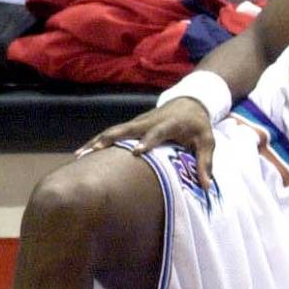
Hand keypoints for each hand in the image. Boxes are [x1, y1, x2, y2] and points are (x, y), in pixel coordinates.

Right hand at [76, 97, 218, 186]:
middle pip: (127, 129)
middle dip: (110, 139)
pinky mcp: (132, 126)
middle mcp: (149, 121)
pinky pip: (113, 133)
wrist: (189, 102)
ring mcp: (138, 122)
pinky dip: (98, 141)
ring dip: (97, 141)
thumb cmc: (198, 125)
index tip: (136, 152)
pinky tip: (83, 153)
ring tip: (80, 155)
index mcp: (169, 124)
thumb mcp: (208, 142)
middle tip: (93, 151)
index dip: (147, 141)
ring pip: (114, 130)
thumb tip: (206, 186)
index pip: (157, 132)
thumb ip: (205, 163)